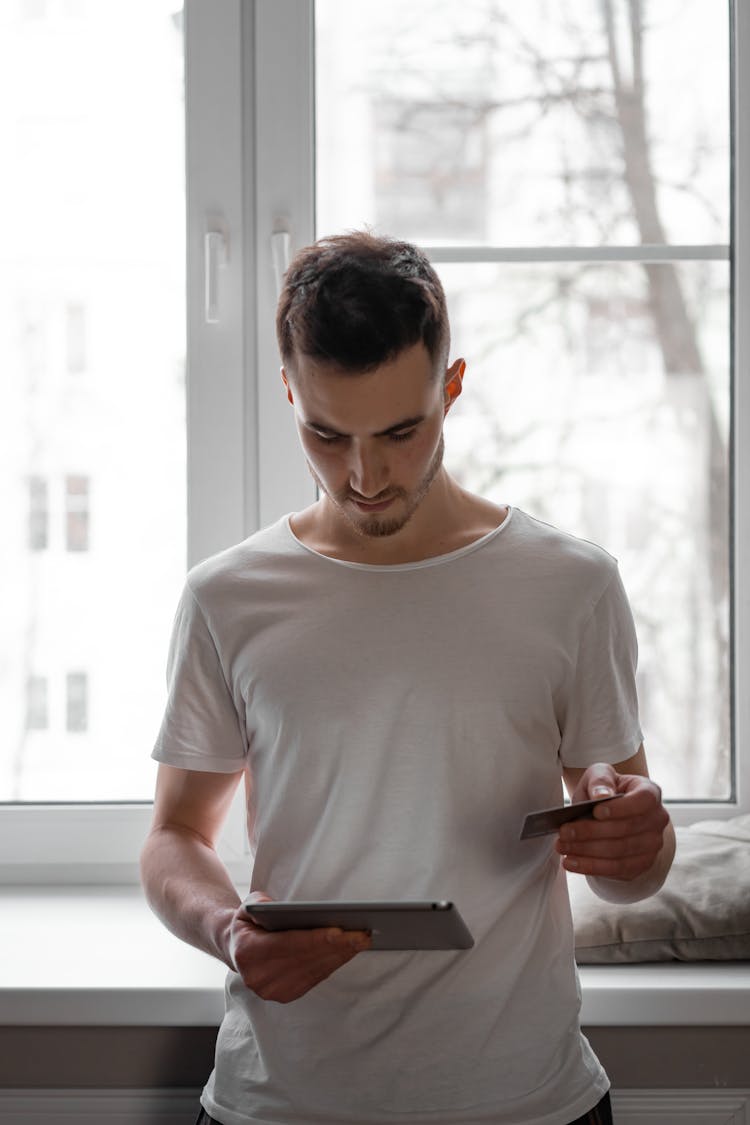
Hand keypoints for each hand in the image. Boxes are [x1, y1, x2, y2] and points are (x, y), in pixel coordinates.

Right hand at [227, 892, 370, 1002]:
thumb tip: (281, 908)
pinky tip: (348, 951)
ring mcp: (272, 990)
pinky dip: (333, 963)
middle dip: (338, 946)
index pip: (289, 944)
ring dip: (341, 956)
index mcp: (247, 953)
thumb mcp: (248, 906)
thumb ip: (260, 902)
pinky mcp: (285, 995)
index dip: (316, 939)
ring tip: (362, 940)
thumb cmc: (249, 922)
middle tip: (363, 934)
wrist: (237, 950)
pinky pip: (315, 978)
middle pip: (307, 959)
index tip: (341, 931)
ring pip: (315, 971)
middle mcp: (259, 977)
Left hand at [555, 763, 669, 881]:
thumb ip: (601, 780)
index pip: (643, 800)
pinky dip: (591, 867)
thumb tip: (601, 795)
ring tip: (562, 846)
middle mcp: (657, 820)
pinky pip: (616, 869)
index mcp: (650, 792)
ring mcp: (652, 845)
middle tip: (563, 832)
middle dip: (590, 832)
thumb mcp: (600, 775)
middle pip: (625, 830)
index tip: (595, 811)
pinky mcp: (641, 864)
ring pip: (618, 852)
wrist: (612, 813)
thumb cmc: (606, 791)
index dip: (621, 808)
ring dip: (586, 851)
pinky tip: (571, 862)